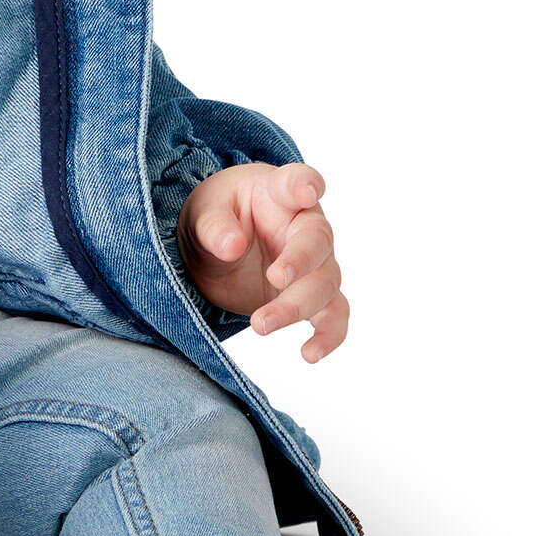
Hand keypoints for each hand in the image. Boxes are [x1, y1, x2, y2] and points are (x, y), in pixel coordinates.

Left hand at [176, 162, 349, 361]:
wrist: (219, 243)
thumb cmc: (218, 215)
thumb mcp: (203, 212)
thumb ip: (214, 226)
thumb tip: (231, 246)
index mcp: (278, 192)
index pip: (297, 181)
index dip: (305, 184)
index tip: (309, 190)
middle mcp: (304, 226)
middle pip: (318, 242)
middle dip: (300, 262)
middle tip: (275, 277)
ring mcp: (313, 263)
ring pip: (325, 284)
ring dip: (297, 306)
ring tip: (260, 324)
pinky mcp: (310, 296)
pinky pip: (332, 316)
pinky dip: (327, 336)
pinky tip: (309, 354)